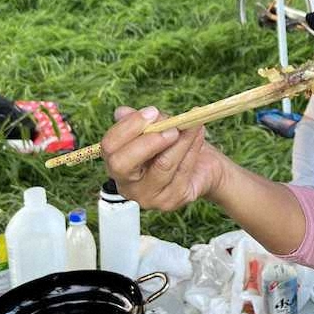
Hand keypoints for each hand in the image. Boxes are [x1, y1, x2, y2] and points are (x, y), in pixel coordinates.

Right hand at [102, 106, 223, 210]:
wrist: (204, 167)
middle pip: (122, 164)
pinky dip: (193, 147)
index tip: (152, 112)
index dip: (128, 127)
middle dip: (147, 141)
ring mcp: (148, 197)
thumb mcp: (159, 129)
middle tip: (171, 128)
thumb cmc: (175, 145)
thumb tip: (122, 112)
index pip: (109, 147)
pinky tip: (199, 133)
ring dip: (180, 140)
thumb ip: (143, 122)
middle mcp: (127, 185)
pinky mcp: (172, 201)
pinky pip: (183, 171)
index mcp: (117, 164)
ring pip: (162, 165)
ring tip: (193, 123)